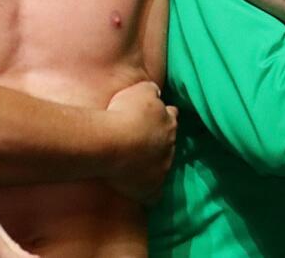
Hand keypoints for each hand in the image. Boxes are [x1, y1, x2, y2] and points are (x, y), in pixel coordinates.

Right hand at [104, 81, 177, 201]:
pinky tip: (140, 192)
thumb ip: (152, 90)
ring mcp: (162, 168)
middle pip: (169, 142)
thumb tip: (156, 93)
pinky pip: (153, 194)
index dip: (163, 116)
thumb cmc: (124, 113)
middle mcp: (170, 146)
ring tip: (136, 165)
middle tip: (142, 141)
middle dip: (159, 141)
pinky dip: (148, 192)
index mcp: (169, 122)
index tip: (153, 118)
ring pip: (162, 167)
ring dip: (153, 164)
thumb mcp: (140, 89)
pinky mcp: (151, 188)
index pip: (172, 116)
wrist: (113, 143)